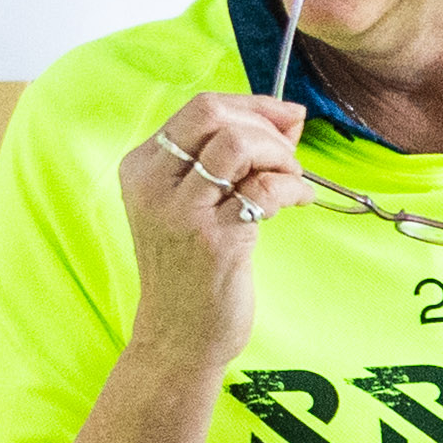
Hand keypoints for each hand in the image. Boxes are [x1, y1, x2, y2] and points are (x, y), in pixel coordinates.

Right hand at [116, 88, 311, 366]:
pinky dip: (294, 186)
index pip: (200, 107)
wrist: (178, 337)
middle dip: (266, 124)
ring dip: (280, 155)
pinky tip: (300, 200)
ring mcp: (181, 213)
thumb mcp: (194, 203)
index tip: (286, 116)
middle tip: (287, 154)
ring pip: (238, 145)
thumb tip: (289, 116)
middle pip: (215, 115)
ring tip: (292, 179)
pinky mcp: (214, 241)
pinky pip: (265, 188)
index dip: (253, 105)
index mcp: (142, 168)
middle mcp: (154, 185)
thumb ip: (231, 156)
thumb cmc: (191, 267)